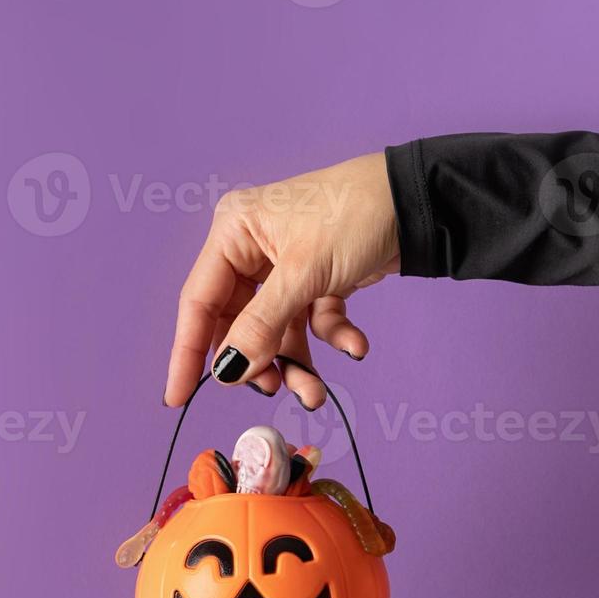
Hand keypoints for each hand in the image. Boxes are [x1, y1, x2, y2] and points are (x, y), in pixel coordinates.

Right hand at [163, 153, 399, 408]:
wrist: (420, 200)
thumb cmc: (356, 214)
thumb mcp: (304, 273)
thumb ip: (261, 326)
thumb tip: (227, 371)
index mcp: (233, 233)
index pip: (199, 302)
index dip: (188, 353)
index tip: (177, 397)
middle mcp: (252, 249)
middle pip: (238, 323)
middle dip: (259, 361)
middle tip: (274, 390)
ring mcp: (285, 266)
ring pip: (276, 330)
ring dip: (296, 362)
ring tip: (316, 392)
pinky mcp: (317, 278)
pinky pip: (311, 321)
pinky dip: (331, 337)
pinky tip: (356, 346)